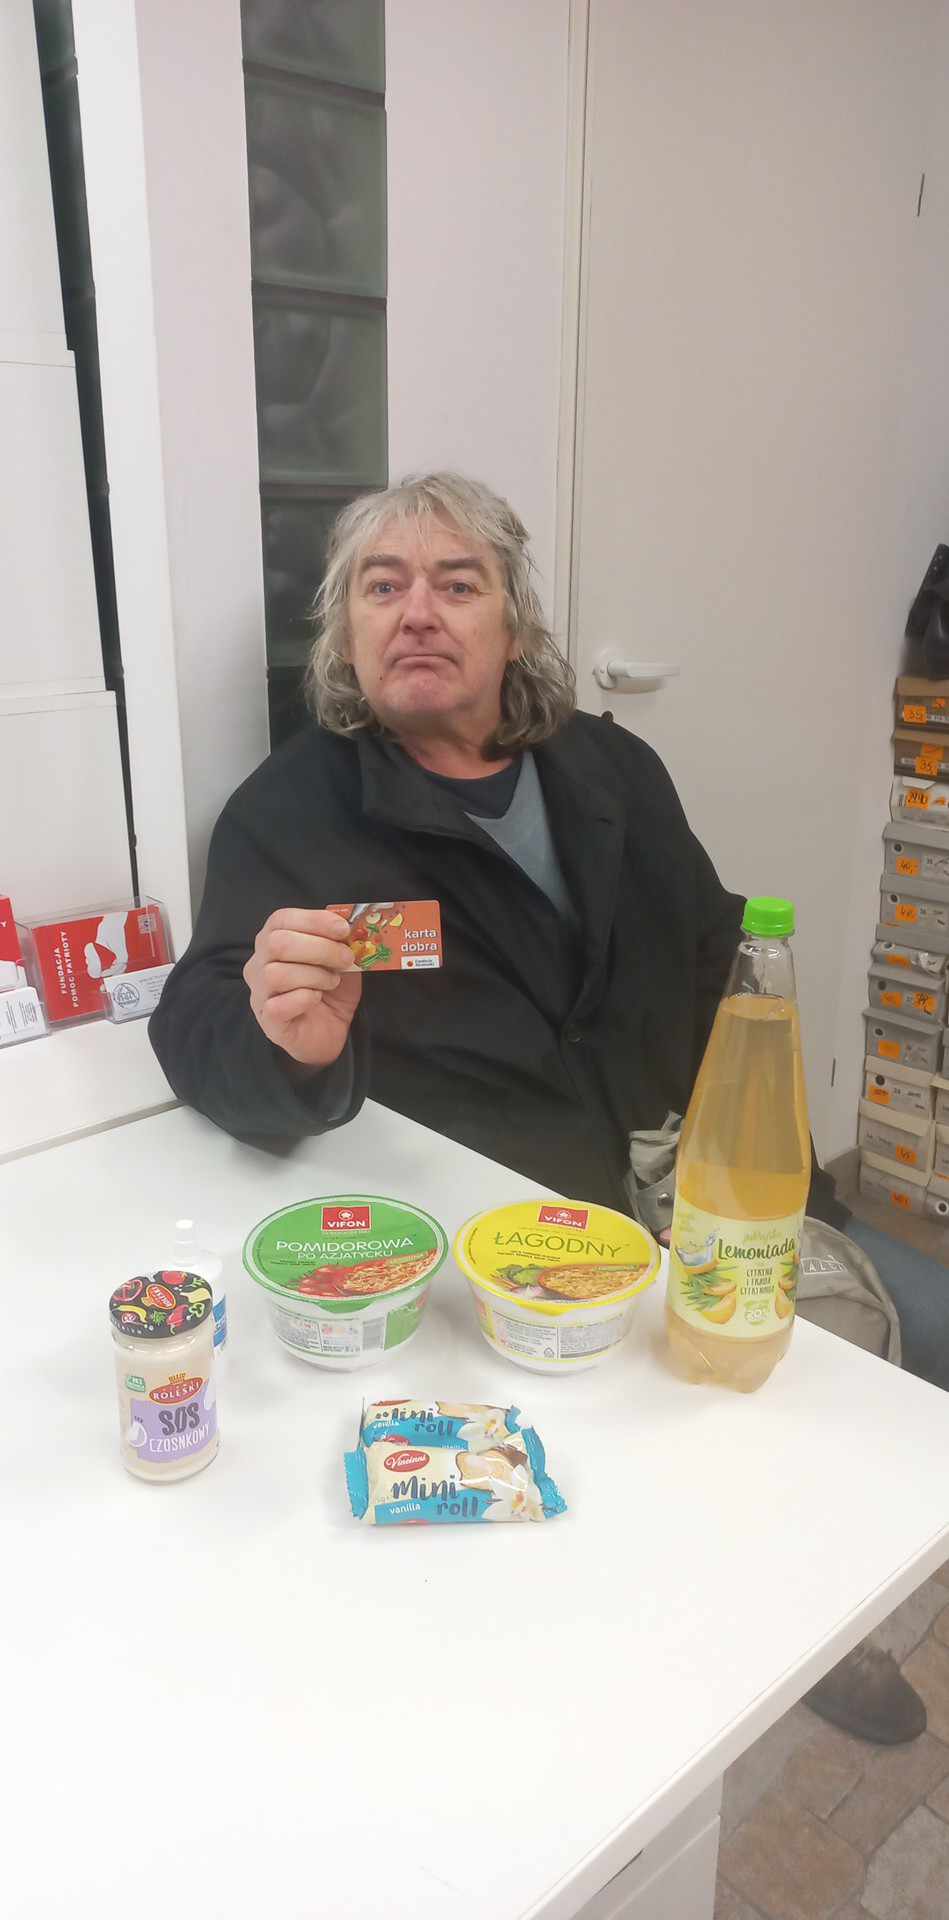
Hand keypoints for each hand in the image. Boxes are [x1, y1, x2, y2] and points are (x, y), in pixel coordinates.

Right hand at [243, 909, 361, 1067]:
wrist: (328, 1032)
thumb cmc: (329, 991)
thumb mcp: (340, 960)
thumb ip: (341, 942)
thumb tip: (354, 926)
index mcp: (273, 941)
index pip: (280, 919)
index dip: (313, 919)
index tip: (342, 928)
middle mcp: (258, 964)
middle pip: (277, 943)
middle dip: (320, 948)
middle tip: (346, 958)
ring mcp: (259, 993)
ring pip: (276, 974)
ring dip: (315, 975)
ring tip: (332, 982)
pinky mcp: (268, 1020)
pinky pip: (278, 1005)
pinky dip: (303, 999)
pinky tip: (317, 998)